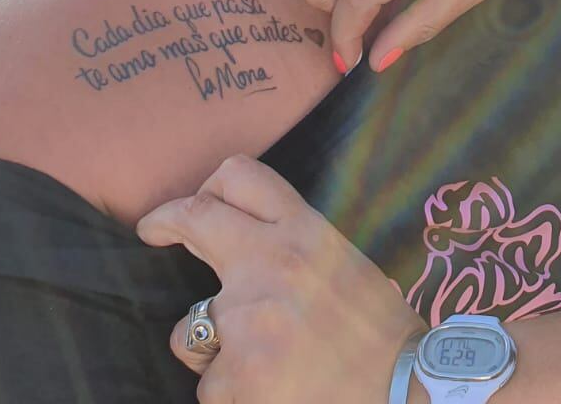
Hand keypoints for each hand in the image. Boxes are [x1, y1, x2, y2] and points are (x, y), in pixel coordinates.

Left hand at [138, 157, 422, 402]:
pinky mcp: (233, 374)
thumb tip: (249, 247)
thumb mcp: (346, 267)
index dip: (206, 188)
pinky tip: (272, 393)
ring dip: (213, 346)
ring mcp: (247, 320)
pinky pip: (210, 383)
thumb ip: (296, 250)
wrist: (406, 390)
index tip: (189, 204)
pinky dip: (232, 393)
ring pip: (190, 328)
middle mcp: (271, 264)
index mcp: (307, 234)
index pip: (242, 179)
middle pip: (196, 218)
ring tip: (266, 365)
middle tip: (154, 229)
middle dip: (165, 221)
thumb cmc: (383, 336)